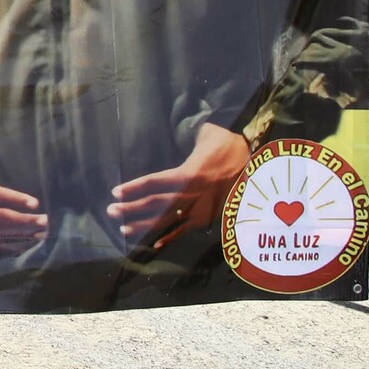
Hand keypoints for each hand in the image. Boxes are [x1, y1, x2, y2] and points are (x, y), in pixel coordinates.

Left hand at [108, 122, 250, 251]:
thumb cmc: (228, 144)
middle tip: (111, 212)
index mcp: (189, 173)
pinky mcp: (208, 217)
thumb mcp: (207, 136)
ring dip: (143, 226)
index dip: (133, 188)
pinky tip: (154, 244)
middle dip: (131, 209)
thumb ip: (189, 137)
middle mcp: (192, 194)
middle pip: (155, 204)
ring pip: (166, 220)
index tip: (115, 192)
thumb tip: (179, 125)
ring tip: (123, 230)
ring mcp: (200, 208)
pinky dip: (169, 238)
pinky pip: (185, 230)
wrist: (257, 165)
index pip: (154, 182)